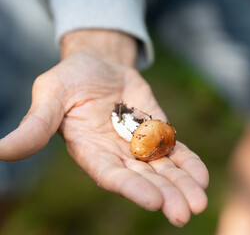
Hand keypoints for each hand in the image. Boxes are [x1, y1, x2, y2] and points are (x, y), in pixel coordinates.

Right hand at [0, 30, 208, 226]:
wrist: (99, 64)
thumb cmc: (70, 78)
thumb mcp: (50, 95)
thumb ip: (36, 124)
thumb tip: (1, 151)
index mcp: (90, 152)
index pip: (111, 176)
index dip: (132, 188)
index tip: (154, 201)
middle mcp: (116, 155)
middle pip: (143, 180)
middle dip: (165, 195)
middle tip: (185, 214)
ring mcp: (139, 145)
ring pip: (163, 170)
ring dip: (182, 185)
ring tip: (199, 202)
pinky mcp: (157, 132)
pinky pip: (174, 150)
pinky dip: (188, 163)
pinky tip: (202, 177)